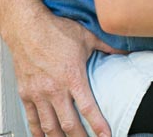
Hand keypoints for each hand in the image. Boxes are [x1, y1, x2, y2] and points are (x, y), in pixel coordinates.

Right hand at [11, 14, 119, 136]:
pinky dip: (37, 132)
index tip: (106, 136)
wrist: (26, 27)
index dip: (98, 125)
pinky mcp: (25, 93)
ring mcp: (38, 93)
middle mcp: (55, 89)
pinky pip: (31, 119)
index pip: (88, 108)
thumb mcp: (87, 37)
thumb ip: (108, 47)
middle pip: (69, 124)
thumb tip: (126, 51)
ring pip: (49, 126)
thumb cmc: (56, 30)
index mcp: (73, 77)